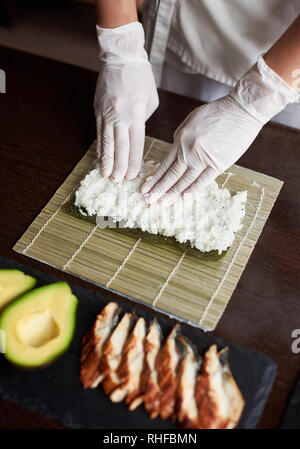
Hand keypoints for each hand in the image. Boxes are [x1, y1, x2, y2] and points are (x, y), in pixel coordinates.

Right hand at [94, 22, 158, 181]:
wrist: (121, 58)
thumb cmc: (141, 79)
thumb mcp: (150, 101)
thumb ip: (143, 122)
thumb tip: (135, 139)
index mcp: (136, 113)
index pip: (135, 144)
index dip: (132, 162)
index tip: (131, 175)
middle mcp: (120, 115)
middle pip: (119, 147)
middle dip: (119, 166)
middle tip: (118, 180)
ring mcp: (106, 113)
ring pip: (106, 142)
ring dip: (106, 161)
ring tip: (106, 174)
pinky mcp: (97, 110)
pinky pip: (98, 133)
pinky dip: (99, 147)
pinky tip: (100, 158)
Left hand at [141, 55, 297, 205]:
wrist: (241, 110)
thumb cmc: (216, 113)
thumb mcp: (190, 120)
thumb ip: (180, 138)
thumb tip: (174, 153)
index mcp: (181, 140)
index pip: (164, 164)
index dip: (154, 178)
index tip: (145, 188)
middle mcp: (190, 151)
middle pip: (171, 175)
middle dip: (159, 189)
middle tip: (149, 200)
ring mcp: (204, 158)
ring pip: (185, 180)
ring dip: (173, 193)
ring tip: (163, 203)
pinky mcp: (219, 164)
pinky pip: (204, 180)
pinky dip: (194, 190)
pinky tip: (184, 198)